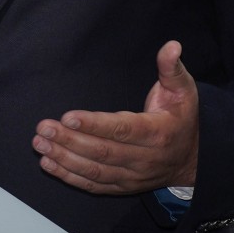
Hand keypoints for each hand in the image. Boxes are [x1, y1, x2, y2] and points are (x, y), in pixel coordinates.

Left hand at [32, 41, 199, 194]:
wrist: (194, 158)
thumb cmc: (182, 118)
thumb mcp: (184, 90)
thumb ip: (172, 68)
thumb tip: (172, 45)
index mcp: (157, 133)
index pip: (122, 130)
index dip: (94, 125)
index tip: (68, 117)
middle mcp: (144, 159)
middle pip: (103, 152)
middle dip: (69, 140)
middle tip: (43, 129)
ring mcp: (132, 176)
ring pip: (95, 171)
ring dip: (64, 158)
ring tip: (40, 144)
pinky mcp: (123, 187)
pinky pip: (94, 185)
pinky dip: (69, 177)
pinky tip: (49, 164)